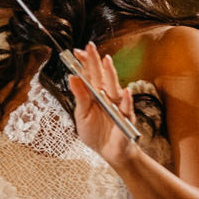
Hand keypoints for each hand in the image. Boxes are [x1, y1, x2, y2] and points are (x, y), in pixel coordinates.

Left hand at [66, 42, 135, 164]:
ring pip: (113, 86)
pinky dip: (126, 100)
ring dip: (111, 73)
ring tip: (106, 60)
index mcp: (94, 94)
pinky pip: (126, 107)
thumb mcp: (82, 115)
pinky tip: (124, 91)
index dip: (84, 63)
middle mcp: (106, 96)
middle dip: (95, 61)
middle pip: (100, 75)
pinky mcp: (125, 118)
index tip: (76, 51)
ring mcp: (117, 105)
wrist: (109, 152)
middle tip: (89, 46)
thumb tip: (71, 78)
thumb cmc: (96, 133)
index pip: (89, 75)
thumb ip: (79, 97)